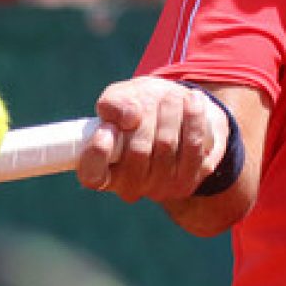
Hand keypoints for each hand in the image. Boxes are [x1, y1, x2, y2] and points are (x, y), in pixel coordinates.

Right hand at [77, 76, 227, 204]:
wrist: (178, 113)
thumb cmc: (139, 107)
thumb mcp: (120, 98)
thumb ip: (114, 104)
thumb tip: (129, 118)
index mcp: (101, 170)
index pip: (92, 174)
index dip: (99, 152)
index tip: (109, 127)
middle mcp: (128, 187)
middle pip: (138, 150)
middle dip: (147, 117)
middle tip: (152, 98)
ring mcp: (159, 188)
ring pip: (166, 145)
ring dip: (170, 113)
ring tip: (172, 96)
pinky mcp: (187, 182)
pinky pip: (193, 147)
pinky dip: (193, 119)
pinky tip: (193, 101)